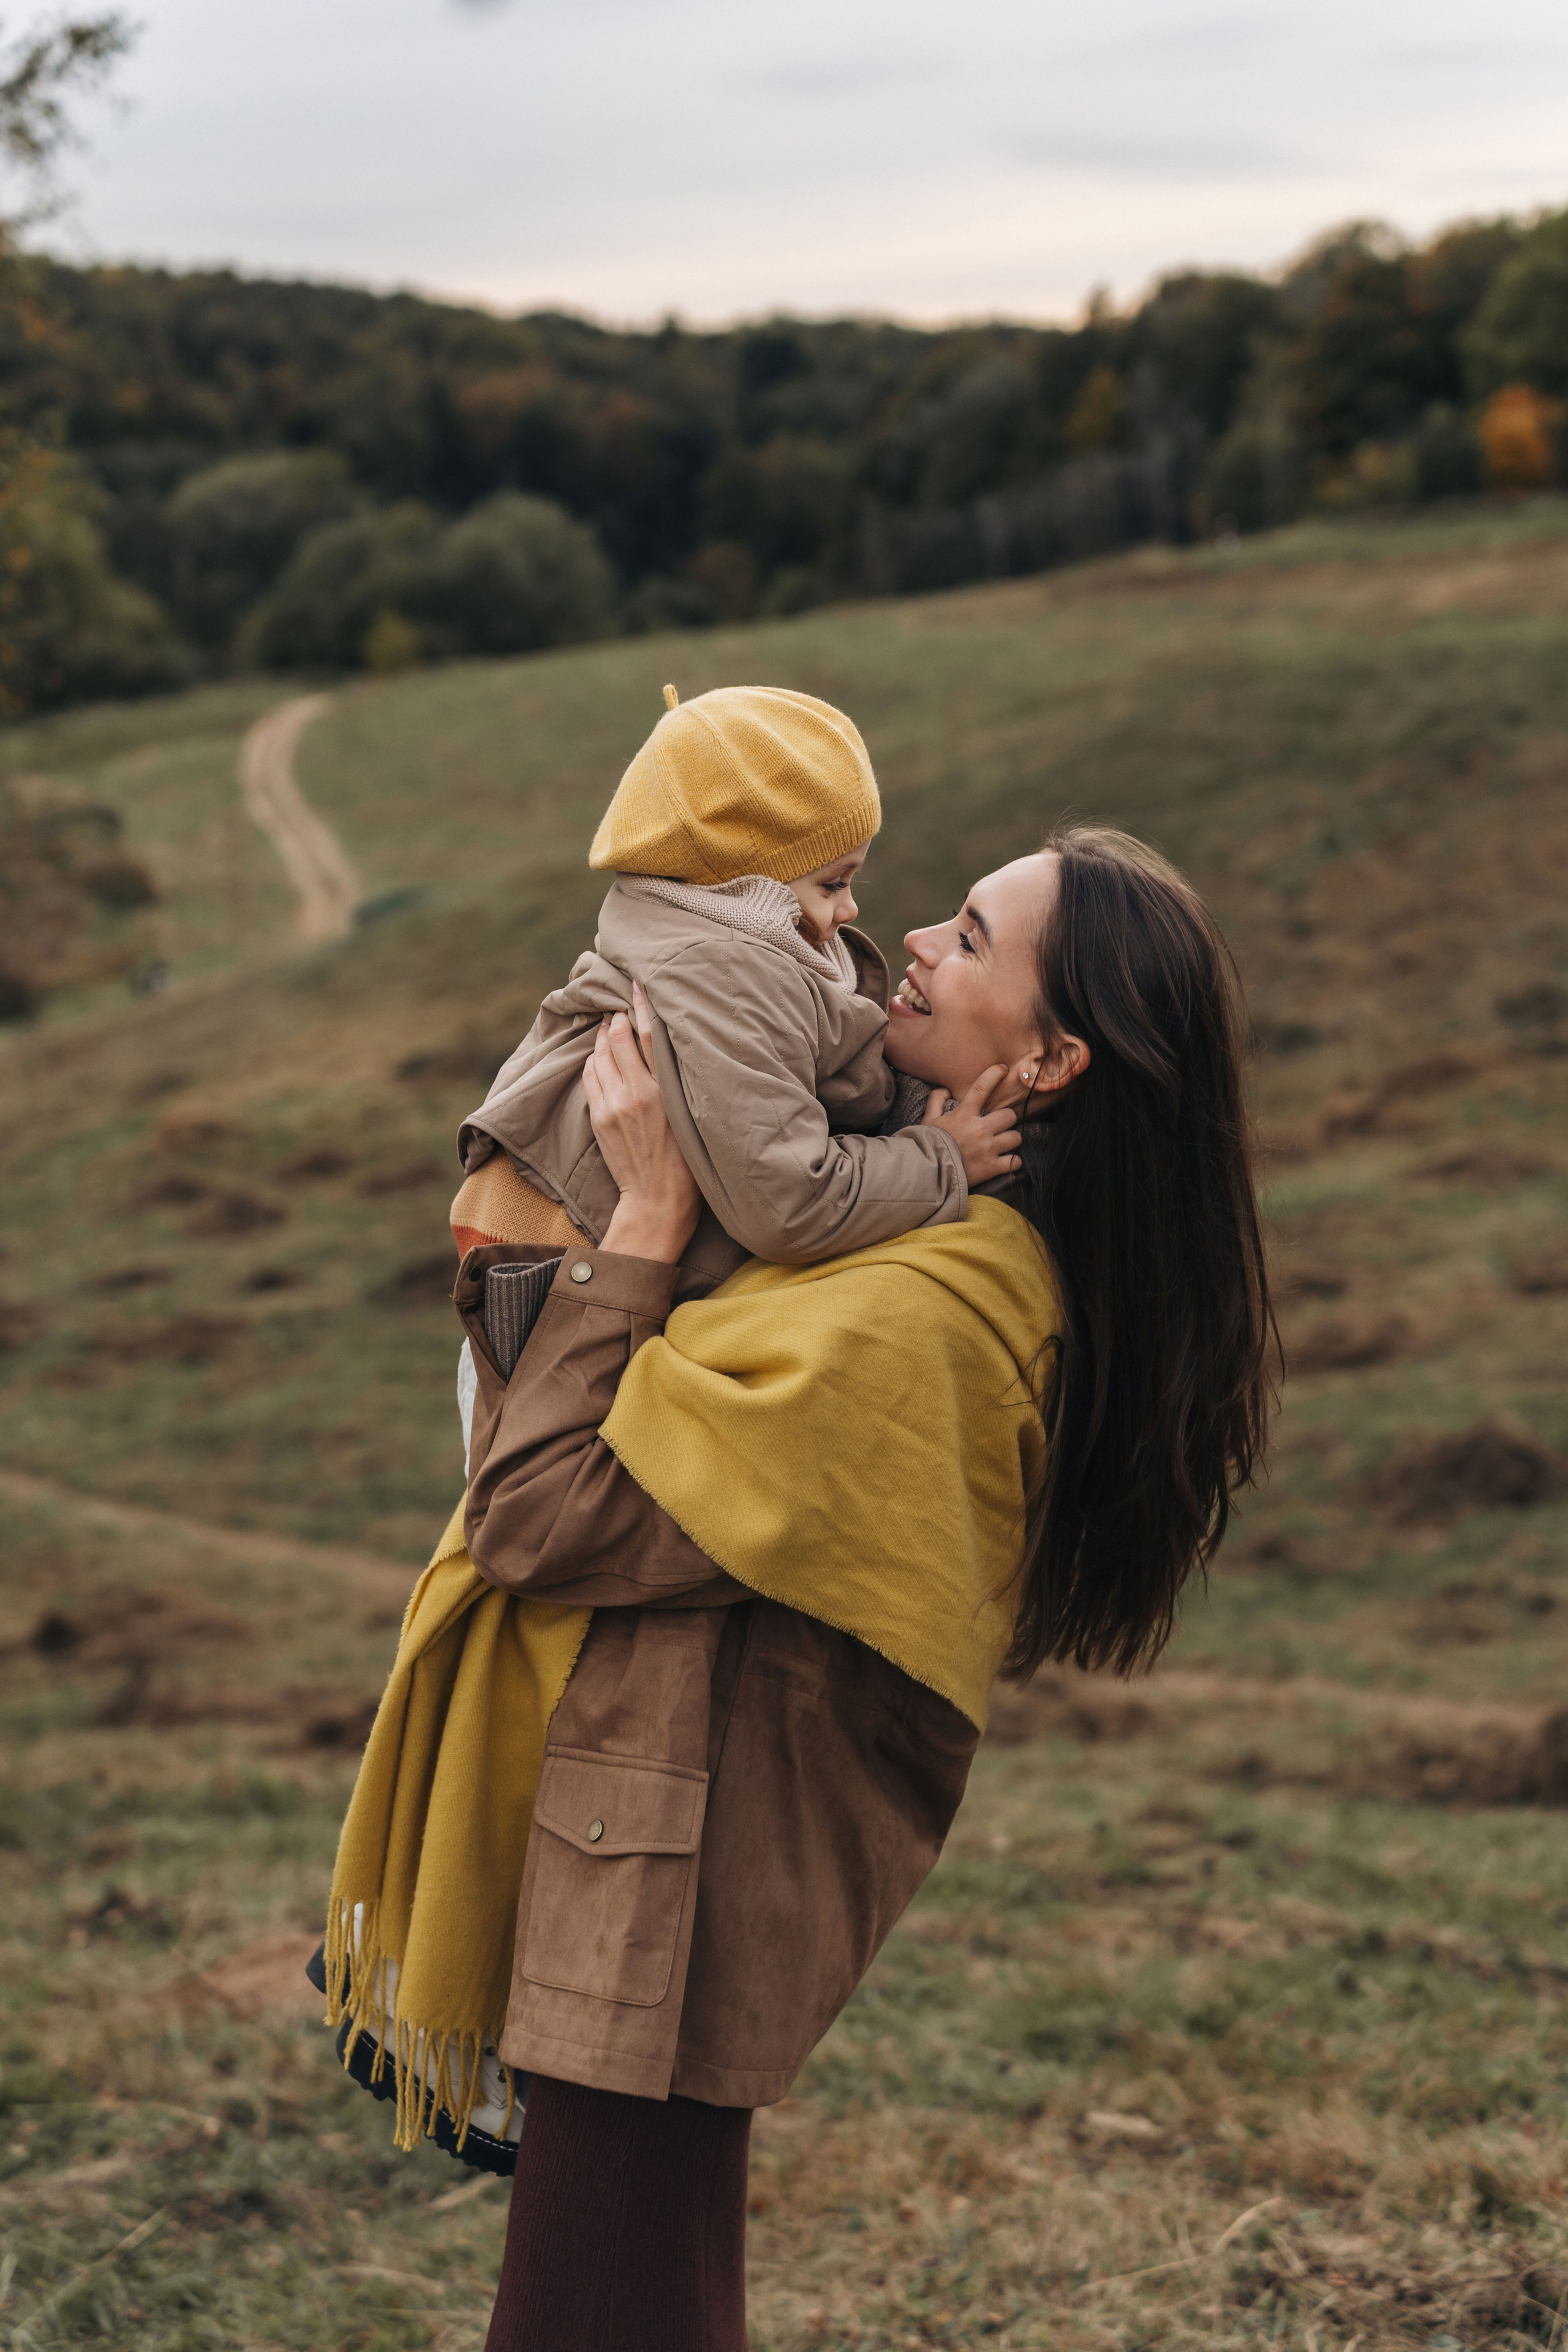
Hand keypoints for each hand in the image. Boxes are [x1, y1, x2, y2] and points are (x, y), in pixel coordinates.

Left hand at [583, 983, 701, 1262]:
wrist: (657, 1202)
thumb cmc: (687, 1163)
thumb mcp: (691, 1116)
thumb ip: (676, 1081)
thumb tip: (664, 1048)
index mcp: (665, 1091)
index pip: (650, 1035)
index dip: (641, 1006)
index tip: (636, 985)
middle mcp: (636, 1093)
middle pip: (617, 1039)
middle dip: (616, 1019)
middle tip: (619, 1009)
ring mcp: (612, 1105)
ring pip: (599, 1055)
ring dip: (602, 1038)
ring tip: (608, 1029)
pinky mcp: (598, 1118)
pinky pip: (590, 1076)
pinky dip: (593, 1061)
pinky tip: (599, 1058)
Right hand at [922, 1065, 1022, 1186]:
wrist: (926, 1173)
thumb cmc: (927, 1145)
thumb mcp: (928, 1120)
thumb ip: (936, 1100)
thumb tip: (945, 1088)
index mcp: (964, 1115)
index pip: (982, 1088)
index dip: (994, 1074)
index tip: (1003, 1068)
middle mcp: (979, 1130)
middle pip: (1009, 1115)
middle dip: (1006, 1120)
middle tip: (999, 1125)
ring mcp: (987, 1149)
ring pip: (1015, 1137)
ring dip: (1010, 1140)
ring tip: (1003, 1143)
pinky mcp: (992, 1168)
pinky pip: (1015, 1161)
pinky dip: (1013, 1161)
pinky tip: (1006, 1161)